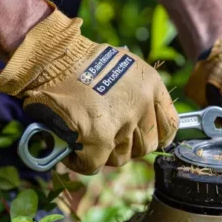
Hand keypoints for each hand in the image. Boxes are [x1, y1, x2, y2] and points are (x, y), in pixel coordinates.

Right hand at [0, 5, 177, 174]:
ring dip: (105, 152)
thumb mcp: (127, 68)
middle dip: (128, 145)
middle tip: (108, 135)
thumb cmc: (85, 63)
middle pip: (146, 146)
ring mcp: (122, 121)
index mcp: (151, 85)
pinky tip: (72, 148)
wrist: (51, 57)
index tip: (153, 141)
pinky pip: (96, 164)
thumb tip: (145, 124)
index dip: (161, 137)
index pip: (170, 125)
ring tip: (87, 135)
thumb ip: (142, 94)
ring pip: (122, 157)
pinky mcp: (99, 137)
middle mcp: (141, 103)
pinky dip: (82, 161)